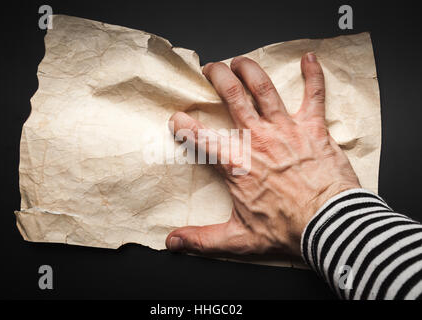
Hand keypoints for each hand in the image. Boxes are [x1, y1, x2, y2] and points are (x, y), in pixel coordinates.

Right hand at [166, 53, 359, 256]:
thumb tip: (172, 242)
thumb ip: (202, 239)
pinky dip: (313, 75)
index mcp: (236, 162)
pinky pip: (314, 94)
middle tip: (210, 69)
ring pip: (263, 87)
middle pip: (231, 95)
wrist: (328, 225)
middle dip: (217, 76)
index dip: (183, 124)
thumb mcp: (239, 238)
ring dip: (249, 69)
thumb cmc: (287, 229)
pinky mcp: (312, 127)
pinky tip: (309, 59)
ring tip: (240, 61)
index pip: (199, 135)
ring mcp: (285, 129)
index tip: (177, 119)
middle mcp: (257, 137)